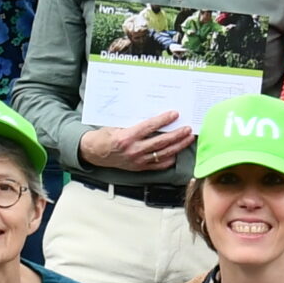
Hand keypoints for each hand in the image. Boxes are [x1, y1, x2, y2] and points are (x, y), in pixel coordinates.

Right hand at [79, 111, 195, 172]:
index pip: (150, 127)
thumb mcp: (116, 125)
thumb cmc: (105, 136)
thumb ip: (133, 122)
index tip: (174, 114)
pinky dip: (170, 159)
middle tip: (188, 128)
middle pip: (161, 142)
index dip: (163, 120)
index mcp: (127, 137)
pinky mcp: (140, 168)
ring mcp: (138, 161)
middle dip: (177, 135)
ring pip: (163, 154)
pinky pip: (159, 165)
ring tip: (188, 138)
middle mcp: (134, 150)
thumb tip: (152, 114)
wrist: (95, 153)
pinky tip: (177, 153)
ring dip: (178, 146)